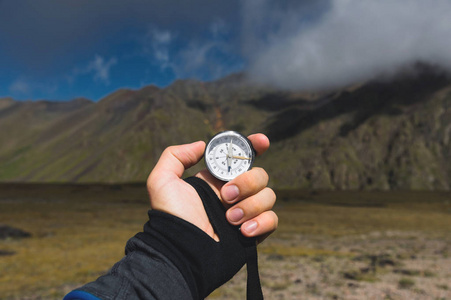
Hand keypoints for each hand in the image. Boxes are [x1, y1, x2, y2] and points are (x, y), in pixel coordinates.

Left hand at [147, 133, 277, 242]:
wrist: (181, 251)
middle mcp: (234, 193)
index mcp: (217, 180)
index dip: (255, 146)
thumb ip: (176, 155)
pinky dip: (261, 222)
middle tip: (225, 196)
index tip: (261, 141)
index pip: (243, 158)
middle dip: (247, 183)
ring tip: (229, 219)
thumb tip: (201, 145)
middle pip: (260, 175)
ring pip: (268, 196)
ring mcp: (246, 213)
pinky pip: (273, 219)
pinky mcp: (254, 232)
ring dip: (250, 205)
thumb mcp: (162, 181)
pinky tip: (244, 231)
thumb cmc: (170, 218)